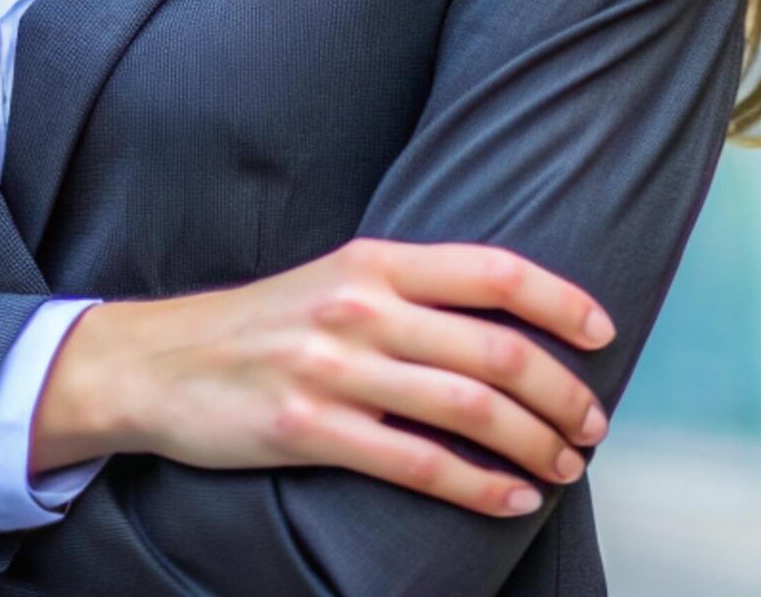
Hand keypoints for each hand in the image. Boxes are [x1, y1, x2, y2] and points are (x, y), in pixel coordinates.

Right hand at [32, 238, 613, 518]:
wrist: (156, 361)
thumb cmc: (263, 324)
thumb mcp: (337, 281)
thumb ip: (412, 292)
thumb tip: (509, 325)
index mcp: (375, 260)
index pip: (494, 271)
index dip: (561, 303)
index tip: (604, 335)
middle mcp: (360, 308)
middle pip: (495, 351)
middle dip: (561, 395)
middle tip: (592, 427)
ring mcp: (333, 370)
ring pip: (468, 410)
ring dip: (533, 445)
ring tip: (565, 467)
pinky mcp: (306, 429)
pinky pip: (416, 466)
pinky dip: (478, 487)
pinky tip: (510, 500)